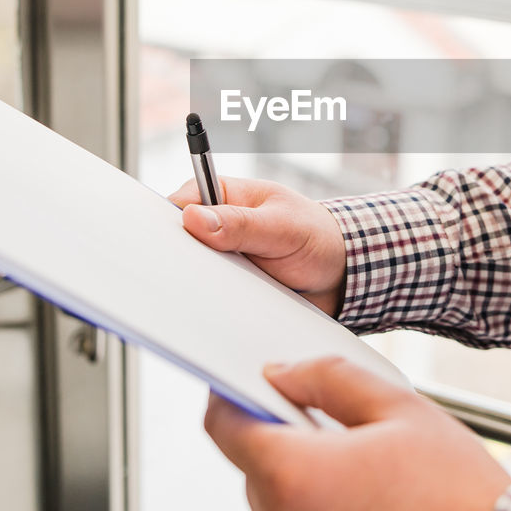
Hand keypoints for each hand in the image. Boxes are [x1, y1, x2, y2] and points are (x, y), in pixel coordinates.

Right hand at [168, 177, 347, 315]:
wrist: (341, 273)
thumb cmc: (316, 236)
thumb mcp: (282, 226)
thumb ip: (241, 224)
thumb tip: (193, 219)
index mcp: (223, 196)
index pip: (180, 206)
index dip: (170, 227)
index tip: (170, 247)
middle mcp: (216, 228)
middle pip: (180, 244)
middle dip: (181, 262)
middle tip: (191, 277)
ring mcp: (221, 259)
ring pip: (193, 274)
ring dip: (199, 287)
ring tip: (213, 297)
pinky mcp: (229, 287)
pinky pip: (211, 298)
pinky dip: (215, 306)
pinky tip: (224, 313)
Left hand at [205, 357, 510, 510]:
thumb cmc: (455, 491)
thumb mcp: (398, 408)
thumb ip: (327, 379)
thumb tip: (280, 373)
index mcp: (295, 475)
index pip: (225, 426)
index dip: (230, 394)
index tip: (249, 381)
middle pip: (251, 463)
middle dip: (280, 434)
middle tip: (334, 421)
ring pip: (275, 498)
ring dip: (302, 475)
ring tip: (363, 467)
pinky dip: (317, 507)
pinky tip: (364, 498)